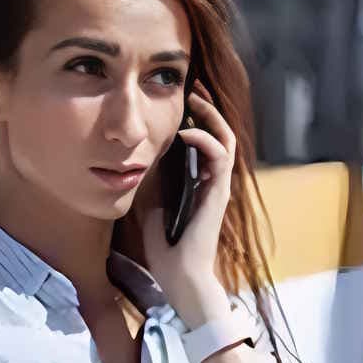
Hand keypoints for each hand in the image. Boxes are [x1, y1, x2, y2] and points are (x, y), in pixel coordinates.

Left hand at [130, 80, 236, 324]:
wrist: (177, 274)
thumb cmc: (163, 244)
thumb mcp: (149, 200)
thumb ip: (150, 178)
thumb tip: (136, 151)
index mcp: (197, 182)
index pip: (202, 142)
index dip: (194, 118)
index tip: (179, 99)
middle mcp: (211, 181)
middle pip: (219, 134)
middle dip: (207, 109)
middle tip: (193, 88)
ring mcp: (218, 186)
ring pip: (226, 140)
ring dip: (211, 117)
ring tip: (195, 100)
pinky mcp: (219, 193)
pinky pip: (220, 157)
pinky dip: (205, 140)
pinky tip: (186, 133)